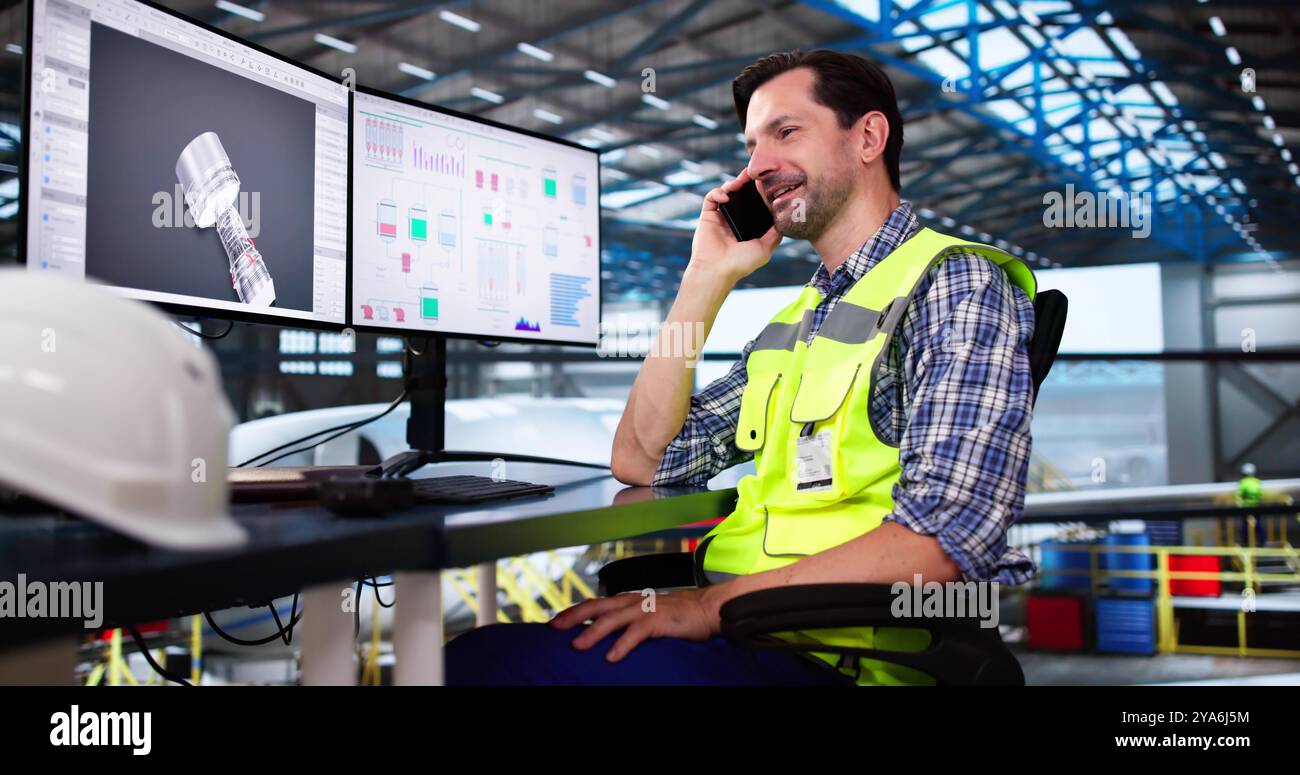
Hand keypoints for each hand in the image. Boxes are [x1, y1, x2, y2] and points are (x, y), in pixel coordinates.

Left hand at [549, 587, 722, 662]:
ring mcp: (645, 610)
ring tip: (577, 646)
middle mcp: (633, 602)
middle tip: (553, 628)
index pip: (595, 604)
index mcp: (629, 600)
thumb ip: (630, 621)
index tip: (555, 622)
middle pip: (596, 607)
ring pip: (611, 620)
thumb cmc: (679, 615)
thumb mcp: (649, 615)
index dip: (574, 611)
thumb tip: (609, 635)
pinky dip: (621, 645)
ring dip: (592, 633)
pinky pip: (636, 634)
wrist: (708, 609)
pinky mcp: (658, 621)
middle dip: (573, 617)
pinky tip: (610, 657)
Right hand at [690, 168, 781, 284]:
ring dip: (733, 183)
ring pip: (726, 191)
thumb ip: (774, 234)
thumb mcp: (765, 248)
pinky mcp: (708, 215)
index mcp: (747, 226)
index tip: (768, 182)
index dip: (760, 191)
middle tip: (754, 173)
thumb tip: (784, 219)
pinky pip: (711, 197)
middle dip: (747, 181)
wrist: (718, 270)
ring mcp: (721, 216)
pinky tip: (726, 197)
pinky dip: (718, 193)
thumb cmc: (741, 263)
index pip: (754, 203)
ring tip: (739, 182)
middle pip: (741, 194)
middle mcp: (734, 219)